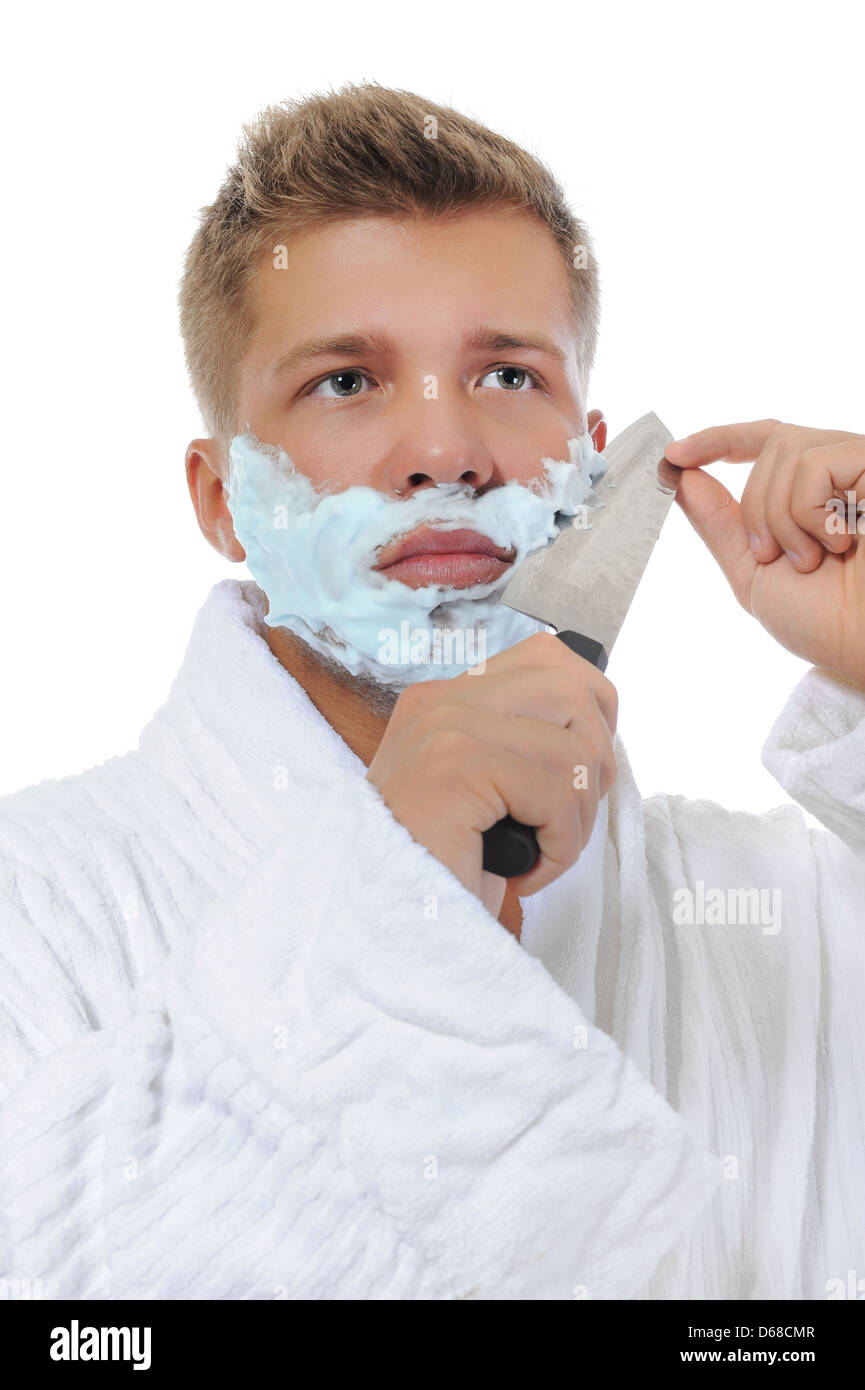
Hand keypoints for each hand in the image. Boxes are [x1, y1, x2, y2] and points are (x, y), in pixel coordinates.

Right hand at [366, 632, 618, 917]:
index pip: (548, 658)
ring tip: (539, 853)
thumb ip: (521, 742)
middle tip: (563, 822)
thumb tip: (599, 727)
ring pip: (574, 750)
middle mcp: (438, 701)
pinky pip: (557, 793)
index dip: (590, 714)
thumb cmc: (442, 869)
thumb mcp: (484, 791)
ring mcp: (443, 727)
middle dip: (595, 764)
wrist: (388, 928)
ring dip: (577, 819)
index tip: (575, 775)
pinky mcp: (454, 765)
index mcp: (443, 698)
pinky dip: (561, 848)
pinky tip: (524, 872)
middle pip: (574, 691)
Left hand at [665, 419, 864, 689]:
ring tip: (811, 560)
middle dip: (757, 506)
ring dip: (780, 516)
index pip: (767, 440)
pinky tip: (838, 545)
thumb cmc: (827, 622)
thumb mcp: (754, 573)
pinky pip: (818, 462)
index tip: (674, 455)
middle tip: (772, 556)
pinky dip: (808, 511)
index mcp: (818, 492)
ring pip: (791, 449)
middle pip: (774, 444)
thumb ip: (720, 523)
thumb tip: (683, 477)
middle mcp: (846, 472)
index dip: (720, 439)